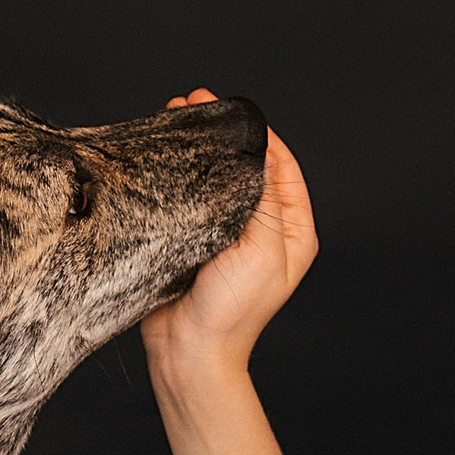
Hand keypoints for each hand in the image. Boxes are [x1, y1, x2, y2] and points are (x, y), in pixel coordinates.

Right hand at [142, 95, 317, 388]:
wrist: (190, 352)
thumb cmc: (233, 311)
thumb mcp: (261, 249)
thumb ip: (262, 199)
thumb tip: (258, 153)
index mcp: (292, 230)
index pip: (281, 166)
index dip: (257, 134)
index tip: (230, 109)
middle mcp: (263, 229)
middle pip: (246, 167)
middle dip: (222, 134)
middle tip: (192, 103)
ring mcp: (228, 234)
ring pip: (215, 179)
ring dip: (197, 149)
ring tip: (173, 117)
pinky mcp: (195, 240)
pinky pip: (190, 198)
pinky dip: (178, 173)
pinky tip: (163, 153)